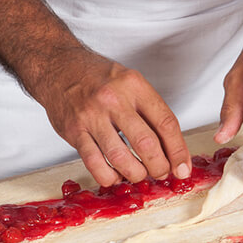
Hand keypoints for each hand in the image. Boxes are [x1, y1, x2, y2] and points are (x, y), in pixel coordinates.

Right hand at [29, 48, 191, 185]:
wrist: (59, 66)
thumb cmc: (99, 78)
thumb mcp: (130, 83)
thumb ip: (150, 111)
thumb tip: (172, 149)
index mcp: (135, 85)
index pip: (166, 122)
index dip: (178, 150)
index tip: (183, 167)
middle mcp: (114, 99)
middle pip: (146, 143)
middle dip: (159, 166)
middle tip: (161, 173)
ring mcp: (92, 115)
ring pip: (120, 157)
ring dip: (135, 174)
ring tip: (139, 175)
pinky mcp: (73, 130)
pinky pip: (94, 162)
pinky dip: (109, 176)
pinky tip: (115, 176)